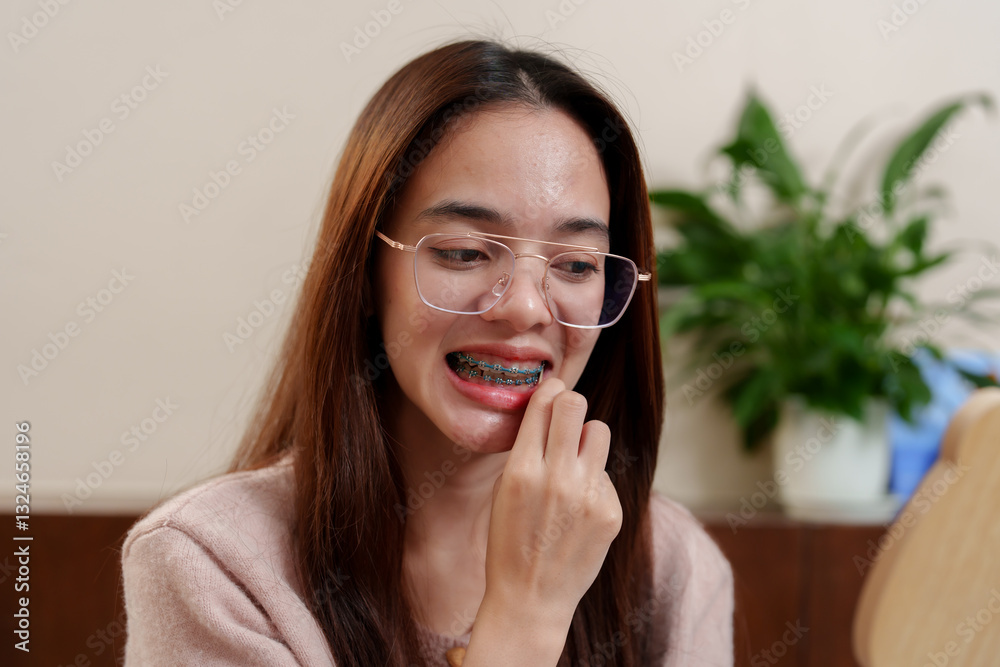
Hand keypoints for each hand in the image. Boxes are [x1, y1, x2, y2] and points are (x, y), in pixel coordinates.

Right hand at [480, 378, 622, 625]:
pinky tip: (578, 508)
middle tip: (566, 414)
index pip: (544, 404)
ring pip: (598, 431)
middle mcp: (557, 479)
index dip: (550, 391)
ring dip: (585, 439)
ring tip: (573, 462)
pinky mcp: (610, 512)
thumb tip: (550, 407)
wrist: (531, 598)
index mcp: (521, 471)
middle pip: (575, 406)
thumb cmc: (509, 541)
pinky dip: (593, 482)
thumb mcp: (502, 491)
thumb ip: (526, 450)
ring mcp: (588, 496)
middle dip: (570, 403)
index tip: (552, 390)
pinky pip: (605, 474)